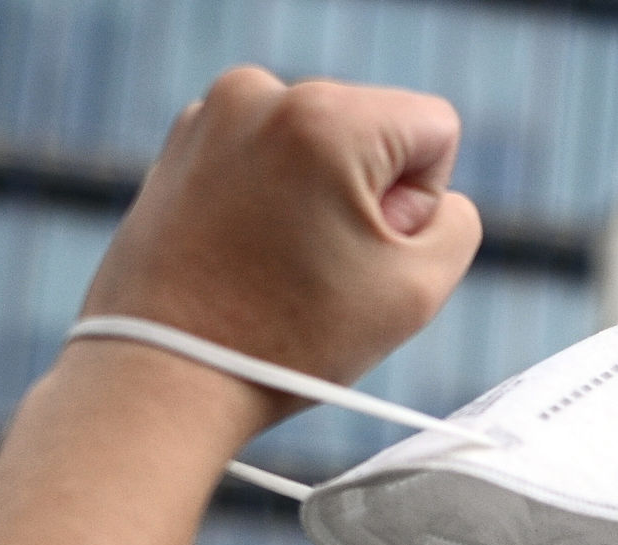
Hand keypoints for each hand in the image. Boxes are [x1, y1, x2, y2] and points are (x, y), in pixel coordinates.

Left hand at [82, 69, 481, 403]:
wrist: (162, 376)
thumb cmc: (285, 346)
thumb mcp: (417, 292)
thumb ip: (456, 225)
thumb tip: (427, 198)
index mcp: (328, 117)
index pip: (433, 130)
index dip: (421, 203)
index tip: (369, 252)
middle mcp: (263, 94)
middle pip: (371, 132)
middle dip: (365, 198)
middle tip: (319, 271)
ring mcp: (212, 114)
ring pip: (317, 146)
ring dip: (317, 201)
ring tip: (276, 268)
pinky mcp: (182, 144)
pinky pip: (264, 157)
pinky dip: (269, 201)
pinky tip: (246, 257)